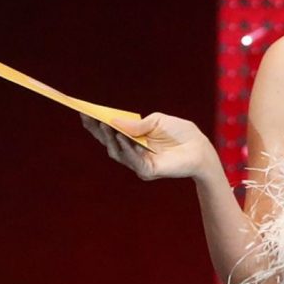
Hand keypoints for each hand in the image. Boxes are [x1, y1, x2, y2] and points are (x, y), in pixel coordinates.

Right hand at [80, 112, 216, 180]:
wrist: (200, 148)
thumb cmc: (180, 132)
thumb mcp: (158, 121)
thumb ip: (138, 124)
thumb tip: (115, 122)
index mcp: (133, 138)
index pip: (110, 132)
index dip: (96, 124)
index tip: (83, 112)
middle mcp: (132, 152)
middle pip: (109, 143)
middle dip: (98, 130)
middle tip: (89, 118)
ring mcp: (138, 163)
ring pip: (117, 153)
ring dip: (110, 139)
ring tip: (105, 125)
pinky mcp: (148, 170)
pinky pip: (133, 160)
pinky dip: (126, 149)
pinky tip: (121, 138)